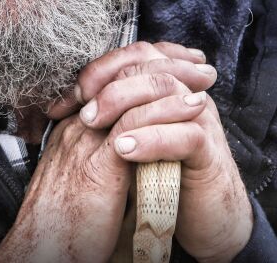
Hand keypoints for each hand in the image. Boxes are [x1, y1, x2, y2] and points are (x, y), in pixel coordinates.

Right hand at [0, 42, 250, 261]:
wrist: (45, 252)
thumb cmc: (66, 228)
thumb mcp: (85, 184)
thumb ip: (106, 162)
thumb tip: (135, 151)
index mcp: (73, 130)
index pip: (108, 80)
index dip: (144, 67)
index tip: (177, 64)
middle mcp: (77, 128)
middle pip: (120, 76)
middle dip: (164, 64)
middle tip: (198, 65)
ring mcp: (84, 143)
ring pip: (129, 92)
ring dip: (173, 82)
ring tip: (203, 82)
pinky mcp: (97, 164)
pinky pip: (136, 123)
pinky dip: (168, 110)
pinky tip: (193, 107)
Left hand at [70, 41, 252, 261]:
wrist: (206, 219)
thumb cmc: (164, 178)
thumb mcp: (131, 143)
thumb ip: (109, 123)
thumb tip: (66, 109)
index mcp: (165, 89)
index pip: (133, 58)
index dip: (97, 71)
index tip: (66, 98)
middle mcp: (184, 95)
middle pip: (148, 66)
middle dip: (107, 85)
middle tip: (80, 111)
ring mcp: (200, 120)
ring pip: (166, 89)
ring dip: (124, 104)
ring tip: (92, 125)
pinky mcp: (210, 153)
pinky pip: (184, 134)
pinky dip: (151, 139)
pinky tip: (124, 149)